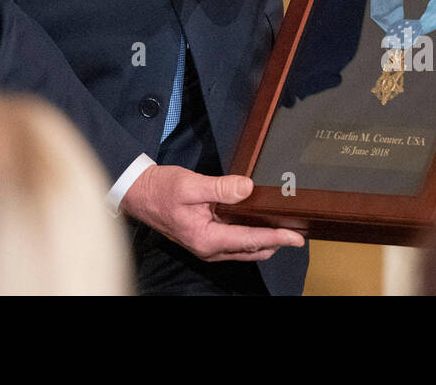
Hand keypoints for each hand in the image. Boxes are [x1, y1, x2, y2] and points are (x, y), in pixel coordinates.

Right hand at [120, 164, 305, 261]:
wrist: (138, 194)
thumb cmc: (161, 189)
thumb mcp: (191, 185)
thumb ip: (221, 188)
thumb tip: (248, 188)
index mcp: (206, 238)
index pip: (249, 240)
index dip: (276, 237)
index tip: (297, 236)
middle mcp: (209, 248)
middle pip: (251, 250)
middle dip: (275, 242)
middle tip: (296, 230)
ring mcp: (207, 245)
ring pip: (244, 248)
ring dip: (263, 240)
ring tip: (283, 226)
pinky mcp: (205, 238)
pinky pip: (234, 241)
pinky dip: (250, 235)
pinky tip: (258, 221)